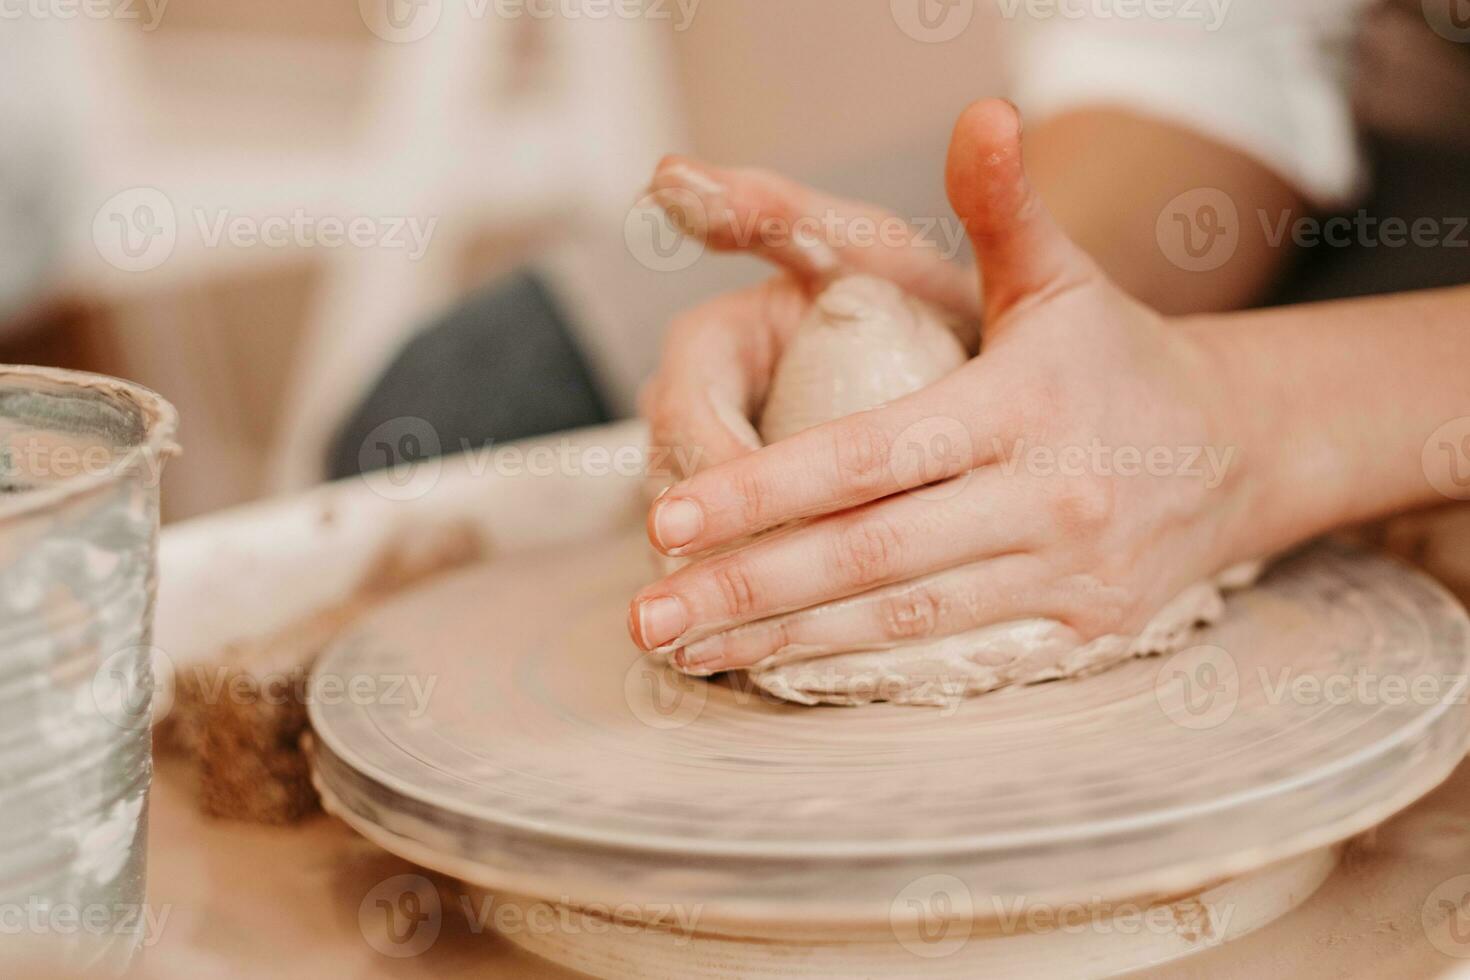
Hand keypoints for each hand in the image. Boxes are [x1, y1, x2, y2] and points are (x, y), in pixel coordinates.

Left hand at [629, 101, 1252, 671]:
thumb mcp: (1063, 278)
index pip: (869, 456)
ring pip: (902, 620)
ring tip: (689, 650)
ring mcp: (1068, 579)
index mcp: (1023, 406)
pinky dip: (861, 668)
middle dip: (749, 587)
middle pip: (871, 555)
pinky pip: (953, 655)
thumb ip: (1006, 206)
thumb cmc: (1117, 359)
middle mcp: (1047, 500)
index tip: (668, 518)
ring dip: (786, 642)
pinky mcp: (1080, 634)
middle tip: (646, 614)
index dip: (764, 491)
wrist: (1238, 450)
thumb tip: (981, 113)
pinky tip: (784, 669)